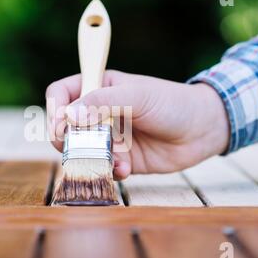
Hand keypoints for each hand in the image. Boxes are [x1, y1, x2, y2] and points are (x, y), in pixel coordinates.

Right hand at [46, 70, 228, 179]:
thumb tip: (69, 115)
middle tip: (76, 147)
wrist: (202, 129)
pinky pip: (102, 166)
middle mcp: (99, 112)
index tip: (59, 124)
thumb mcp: (138, 96)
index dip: (54, 107)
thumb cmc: (172, 102)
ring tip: (110, 158)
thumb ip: (103, 102)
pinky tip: (124, 168)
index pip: (62, 93)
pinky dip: (109, 170)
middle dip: (67, 138)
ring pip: (81, 149)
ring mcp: (109, 136)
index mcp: (99, 87)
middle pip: (65, 125)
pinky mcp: (120, 158)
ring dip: (89, 157)